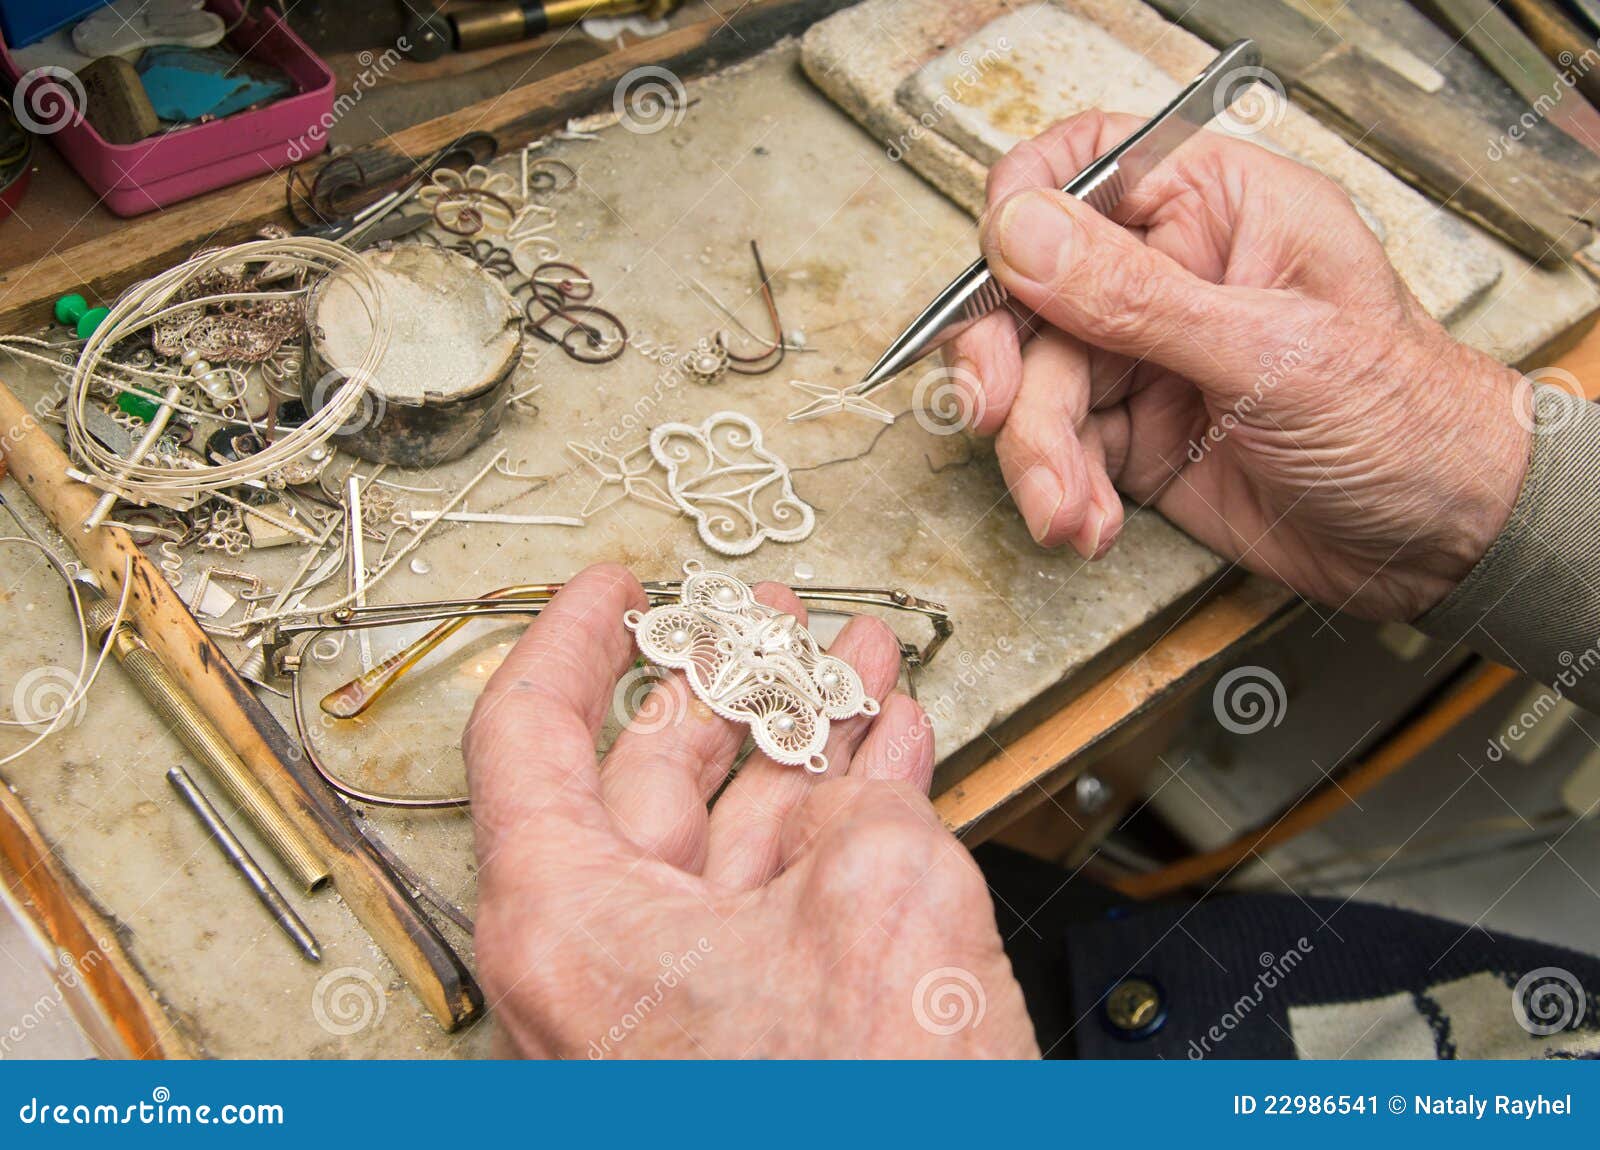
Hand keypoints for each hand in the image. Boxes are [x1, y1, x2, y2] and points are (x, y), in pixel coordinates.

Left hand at [463, 564, 1036, 1057]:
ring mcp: (685, 997)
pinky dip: (844, 813)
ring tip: (855, 665)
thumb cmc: (857, 1111)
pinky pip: (791, 890)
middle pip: (648, 773)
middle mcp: (603, 960)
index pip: (527, 734)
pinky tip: (885, 752)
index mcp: (564, 920)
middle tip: (769, 616)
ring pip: (738, 827)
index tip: (615, 585)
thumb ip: (851, 805)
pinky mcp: (760, 1028)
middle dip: (728, 679)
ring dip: (806, 737)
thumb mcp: (872, 892)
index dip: (572, 638)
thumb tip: (854, 784)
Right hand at [947, 112, 1530, 619]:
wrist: (1440, 540)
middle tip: (998, 413)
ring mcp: (1148, 359)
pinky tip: (1089, 523)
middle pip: (1034, 294)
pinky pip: (1063, 452)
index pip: (1086, 166)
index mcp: (1218, 208)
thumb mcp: (1270, 351)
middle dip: (1010, 366)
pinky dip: (1062, 493)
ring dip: (1039, 455)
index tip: (999, 276)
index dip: (1024, 209)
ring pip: (1039, 386)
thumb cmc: (1404, 419)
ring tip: (1065, 507)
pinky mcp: (1137, 436)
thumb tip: (1024, 234)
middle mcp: (1171, 275)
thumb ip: (1137, 296)